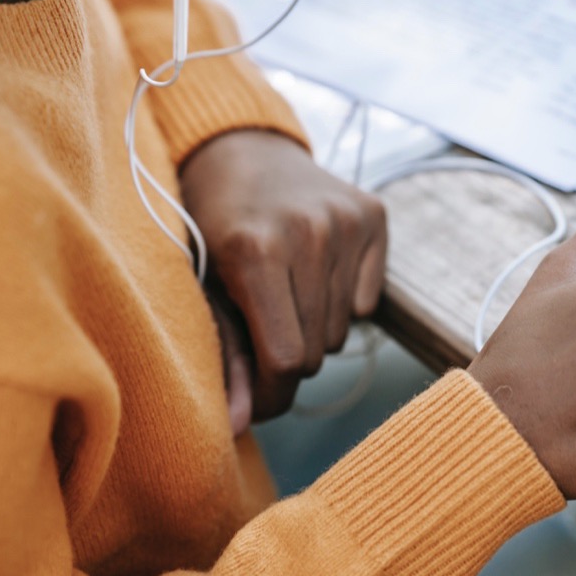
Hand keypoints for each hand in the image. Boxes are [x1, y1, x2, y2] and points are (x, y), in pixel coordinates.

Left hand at [180, 129, 387, 421]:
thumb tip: (239, 428)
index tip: (257, 397)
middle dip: (287, 360)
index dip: (271, 394)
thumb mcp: (202, 287)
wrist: (238, 147)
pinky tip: (312, 272)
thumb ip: (225, 357)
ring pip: (340, 333)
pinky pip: (366, 304)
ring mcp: (346, 221)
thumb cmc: (208, 224)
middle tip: (260, 331)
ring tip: (283, 295)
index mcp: (255, 250)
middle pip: (314, 353)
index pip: (284, 360)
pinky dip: (341, 303)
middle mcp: (308, 232)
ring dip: (312, 330)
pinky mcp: (373, 215)